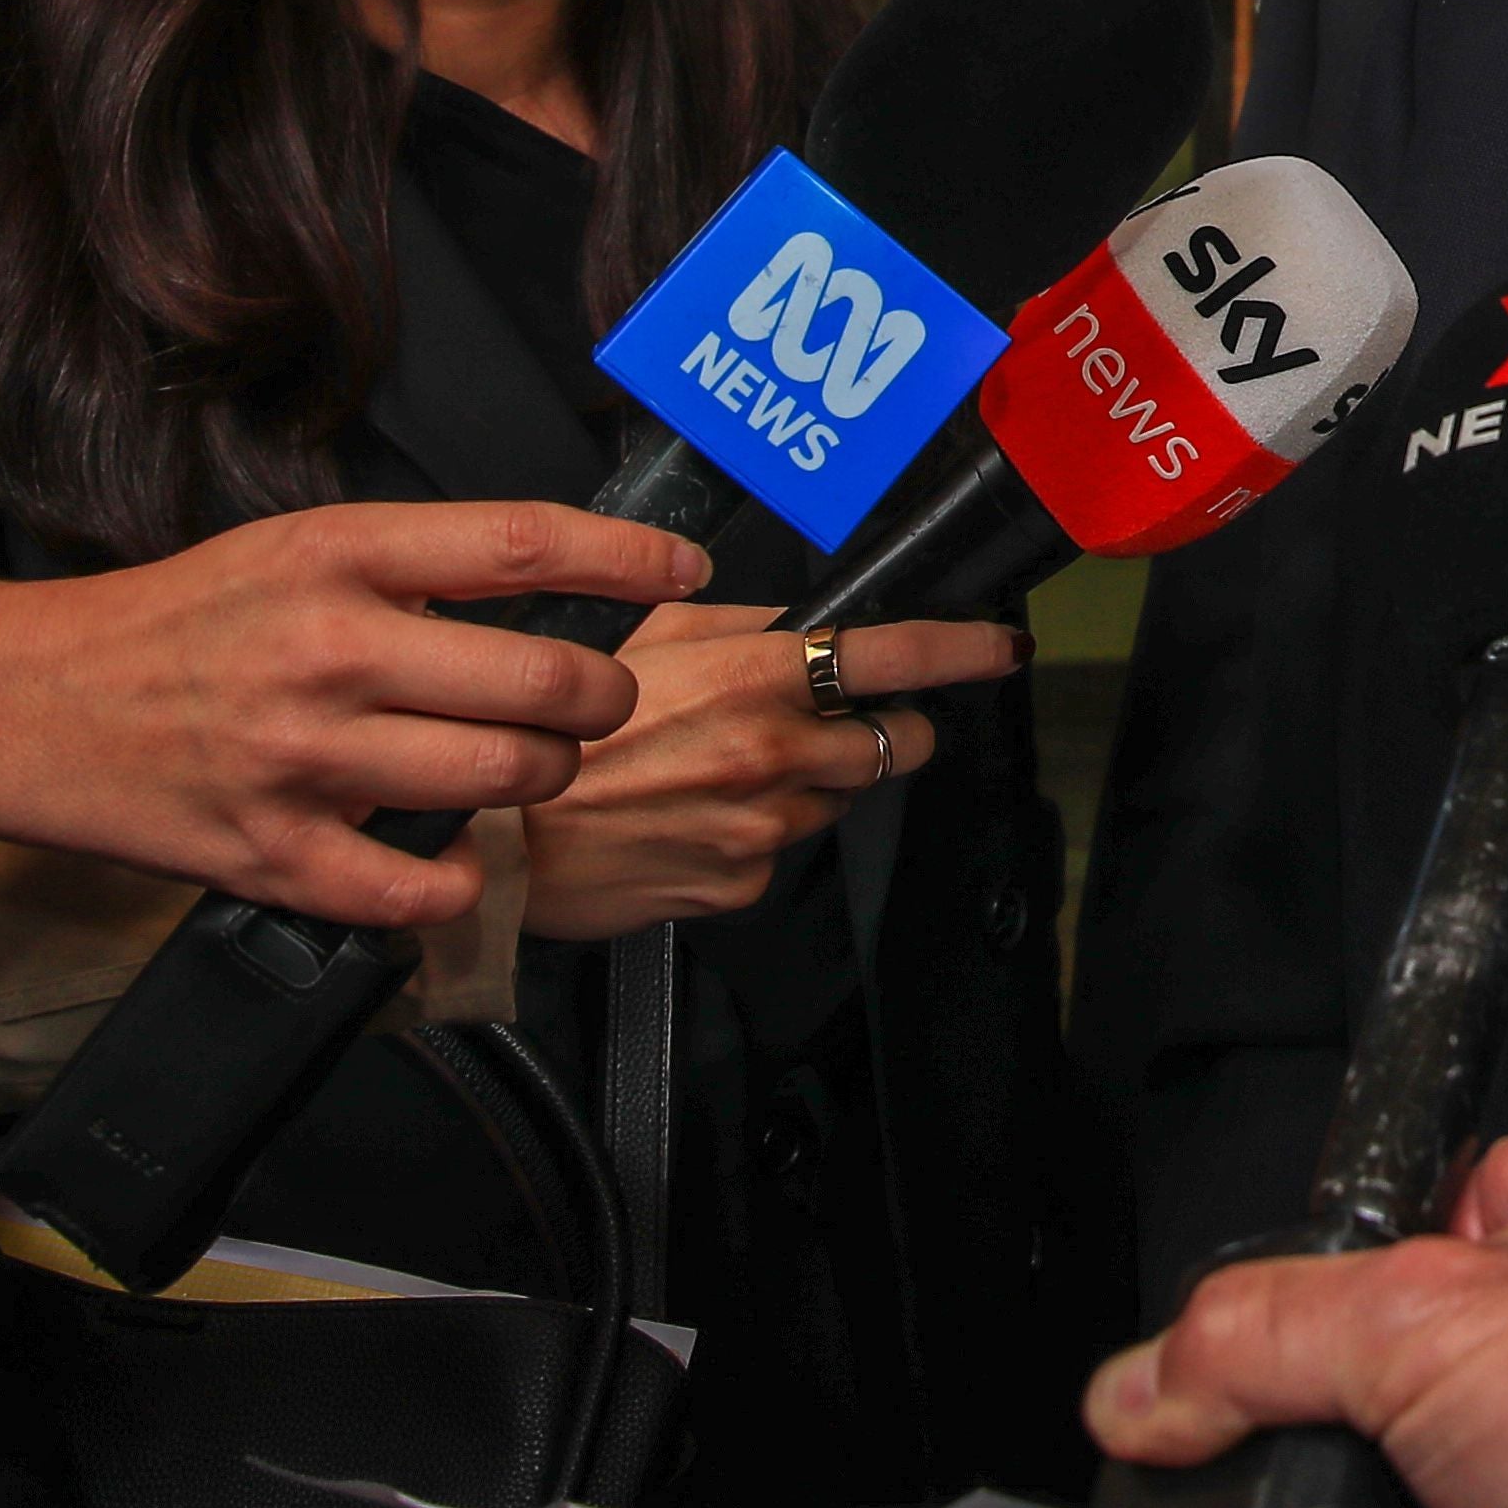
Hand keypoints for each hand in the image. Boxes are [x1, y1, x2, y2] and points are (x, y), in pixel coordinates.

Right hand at [0, 500, 710, 926]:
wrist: (20, 701)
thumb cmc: (175, 621)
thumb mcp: (297, 550)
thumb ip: (420, 568)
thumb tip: (558, 585)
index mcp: (339, 554)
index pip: (526, 546)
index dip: (632, 559)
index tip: (689, 569)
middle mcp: (330, 648)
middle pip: (544, 680)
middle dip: (605, 698)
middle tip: (599, 701)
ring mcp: (302, 757)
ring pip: (504, 779)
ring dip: (543, 779)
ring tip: (525, 768)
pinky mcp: (271, 853)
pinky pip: (421, 885)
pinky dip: (459, 879)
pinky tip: (452, 856)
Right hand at [509, 598, 1020, 937]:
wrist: (503, 839)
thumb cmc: (565, 727)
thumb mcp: (647, 638)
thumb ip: (739, 625)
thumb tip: (801, 622)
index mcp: (758, 680)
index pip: (895, 660)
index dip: (964, 651)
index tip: (1004, 648)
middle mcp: (776, 755)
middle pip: (896, 742)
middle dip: (885, 730)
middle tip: (836, 723)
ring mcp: (766, 828)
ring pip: (838, 800)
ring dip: (811, 783)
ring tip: (724, 772)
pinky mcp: (744, 885)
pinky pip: (780, 852)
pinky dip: (757, 833)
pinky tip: (695, 819)